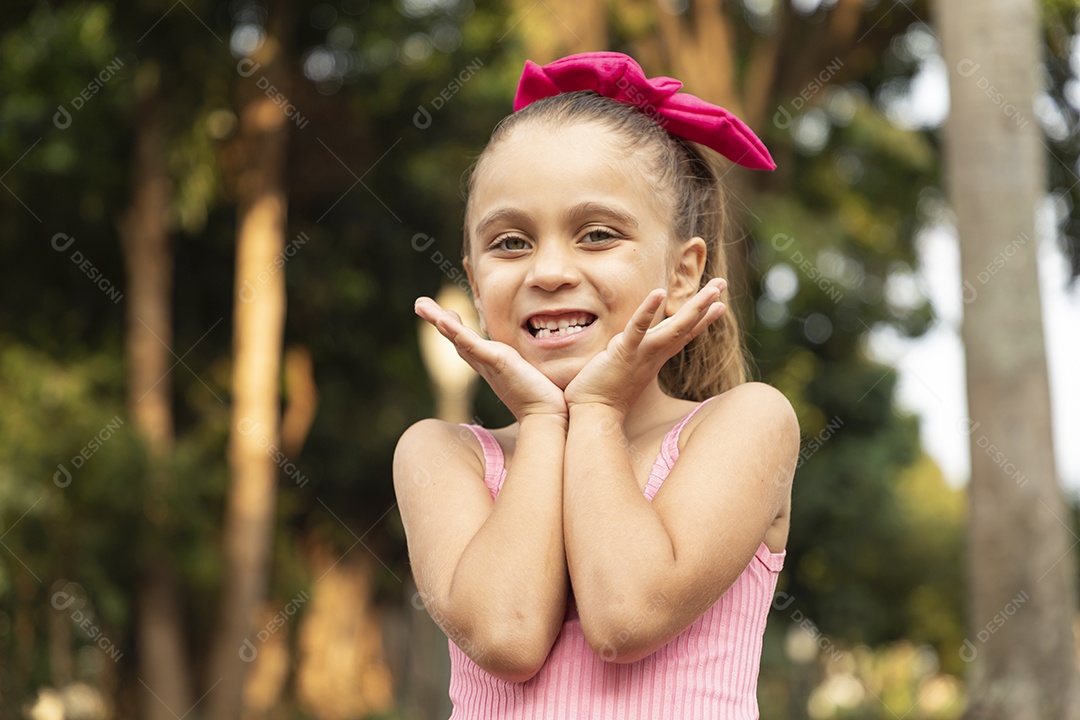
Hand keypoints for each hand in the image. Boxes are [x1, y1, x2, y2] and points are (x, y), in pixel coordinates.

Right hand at [415, 297, 567, 421]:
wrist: (548, 415)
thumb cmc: (543, 398)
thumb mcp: (531, 374)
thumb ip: (528, 367)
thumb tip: (537, 364)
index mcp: (492, 364)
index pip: (468, 343)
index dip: (454, 329)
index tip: (444, 314)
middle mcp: (485, 364)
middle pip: (455, 338)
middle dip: (436, 320)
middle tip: (420, 304)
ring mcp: (488, 363)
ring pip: (458, 338)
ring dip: (439, 321)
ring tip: (421, 305)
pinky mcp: (496, 362)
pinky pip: (473, 345)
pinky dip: (458, 332)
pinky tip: (444, 319)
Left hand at [563, 278, 727, 414]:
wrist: (594, 413)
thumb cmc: (605, 394)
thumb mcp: (625, 369)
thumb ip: (632, 357)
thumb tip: (628, 348)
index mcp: (655, 357)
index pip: (683, 335)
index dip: (702, 320)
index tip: (720, 305)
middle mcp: (654, 354)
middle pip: (685, 326)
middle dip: (704, 304)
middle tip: (722, 283)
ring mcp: (642, 353)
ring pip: (674, 327)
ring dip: (695, 306)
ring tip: (713, 288)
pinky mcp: (623, 352)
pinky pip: (638, 328)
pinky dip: (648, 310)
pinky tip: (659, 292)